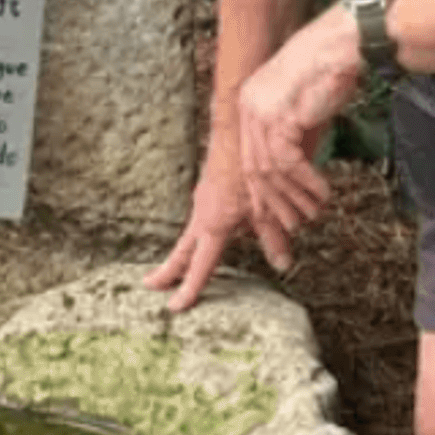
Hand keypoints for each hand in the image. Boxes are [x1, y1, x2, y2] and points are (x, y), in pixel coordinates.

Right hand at [146, 142, 268, 312]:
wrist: (237, 127)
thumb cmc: (252, 166)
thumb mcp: (269, 208)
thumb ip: (274, 238)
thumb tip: (283, 264)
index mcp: (214, 224)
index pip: (199, 265)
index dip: (188, 289)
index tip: (174, 307)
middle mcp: (203, 213)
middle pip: (182, 250)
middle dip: (168, 270)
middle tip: (151, 285)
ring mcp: (204, 198)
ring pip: (192, 231)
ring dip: (186, 249)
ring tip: (178, 265)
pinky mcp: (209, 186)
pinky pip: (203, 214)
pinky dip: (202, 228)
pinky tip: (214, 228)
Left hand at [236, 5, 362, 269]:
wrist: (343, 44)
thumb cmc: (330, 72)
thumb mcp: (306, 112)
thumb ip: (296, 140)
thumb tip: (298, 175)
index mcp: (249, 103)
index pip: (250, 158)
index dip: (262, 193)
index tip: (275, 218)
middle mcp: (248, 107)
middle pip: (254, 170)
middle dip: (273, 205)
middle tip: (293, 227)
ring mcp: (260, 111)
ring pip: (270, 171)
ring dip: (294, 198)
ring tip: (314, 213)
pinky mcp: (279, 116)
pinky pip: (288, 163)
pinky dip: (305, 184)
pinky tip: (322, 194)